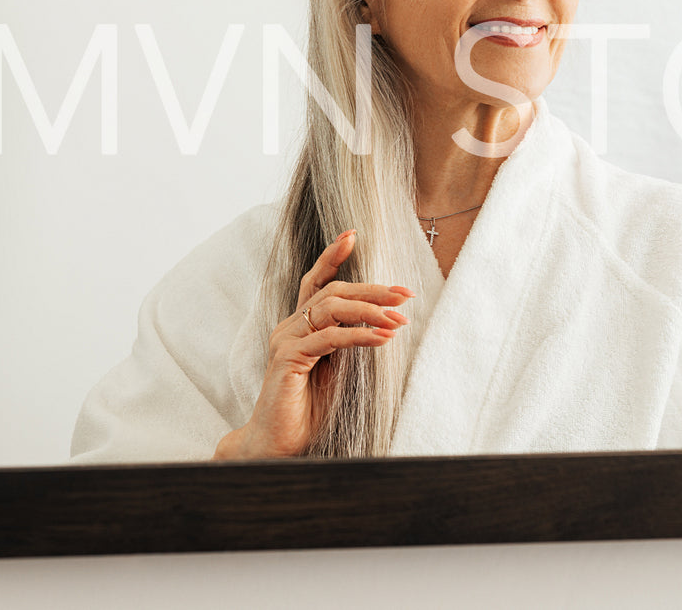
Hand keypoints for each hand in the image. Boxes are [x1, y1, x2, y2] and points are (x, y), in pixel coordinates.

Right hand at [213, 230, 412, 458]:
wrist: (277, 446)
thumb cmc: (308, 411)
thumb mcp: (336, 372)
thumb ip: (349, 345)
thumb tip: (385, 325)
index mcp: (299, 326)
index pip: (316, 282)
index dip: (332, 257)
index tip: (353, 235)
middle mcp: (289, 327)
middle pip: (331, 292)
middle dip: (372, 288)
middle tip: (404, 293)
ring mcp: (286, 341)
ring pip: (330, 308)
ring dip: (370, 310)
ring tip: (399, 318)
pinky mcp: (287, 359)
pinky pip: (329, 338)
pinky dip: (359, 335)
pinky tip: (382, 338)